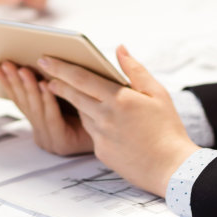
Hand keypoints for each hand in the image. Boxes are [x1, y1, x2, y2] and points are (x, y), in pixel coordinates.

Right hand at [0, 60, 93, 155]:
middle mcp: (43, 132)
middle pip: (25, 103)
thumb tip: (37, 60)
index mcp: (42, 121)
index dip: (7, 82)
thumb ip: (54, 83)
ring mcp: (51, 139)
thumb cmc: (100, 111)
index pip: (20, 99)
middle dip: (14, 81)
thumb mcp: (69, 94)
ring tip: (23, 70)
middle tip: (7, 64)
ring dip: (29, 87)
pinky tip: (44, 85)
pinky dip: (47, 100)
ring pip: (36, 109)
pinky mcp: (62, 142)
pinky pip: (52, 118)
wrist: (120, 134)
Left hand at [34, 46, 198, 196]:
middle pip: (73, 95)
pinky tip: (100, 120)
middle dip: (57, 83)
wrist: (172, 167)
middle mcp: (105, 117)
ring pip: (82, 114)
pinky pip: (92, 132)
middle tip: (46, 75)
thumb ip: (135, 70)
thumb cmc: (168, 128)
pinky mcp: (101, 152)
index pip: (81, 78)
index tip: (45, 60)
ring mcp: (101, 136)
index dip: (61, 68)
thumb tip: (119, 49)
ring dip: (75, 103)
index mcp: (119, 99)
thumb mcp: (158, 93)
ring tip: (72, 93)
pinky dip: (92, 123)